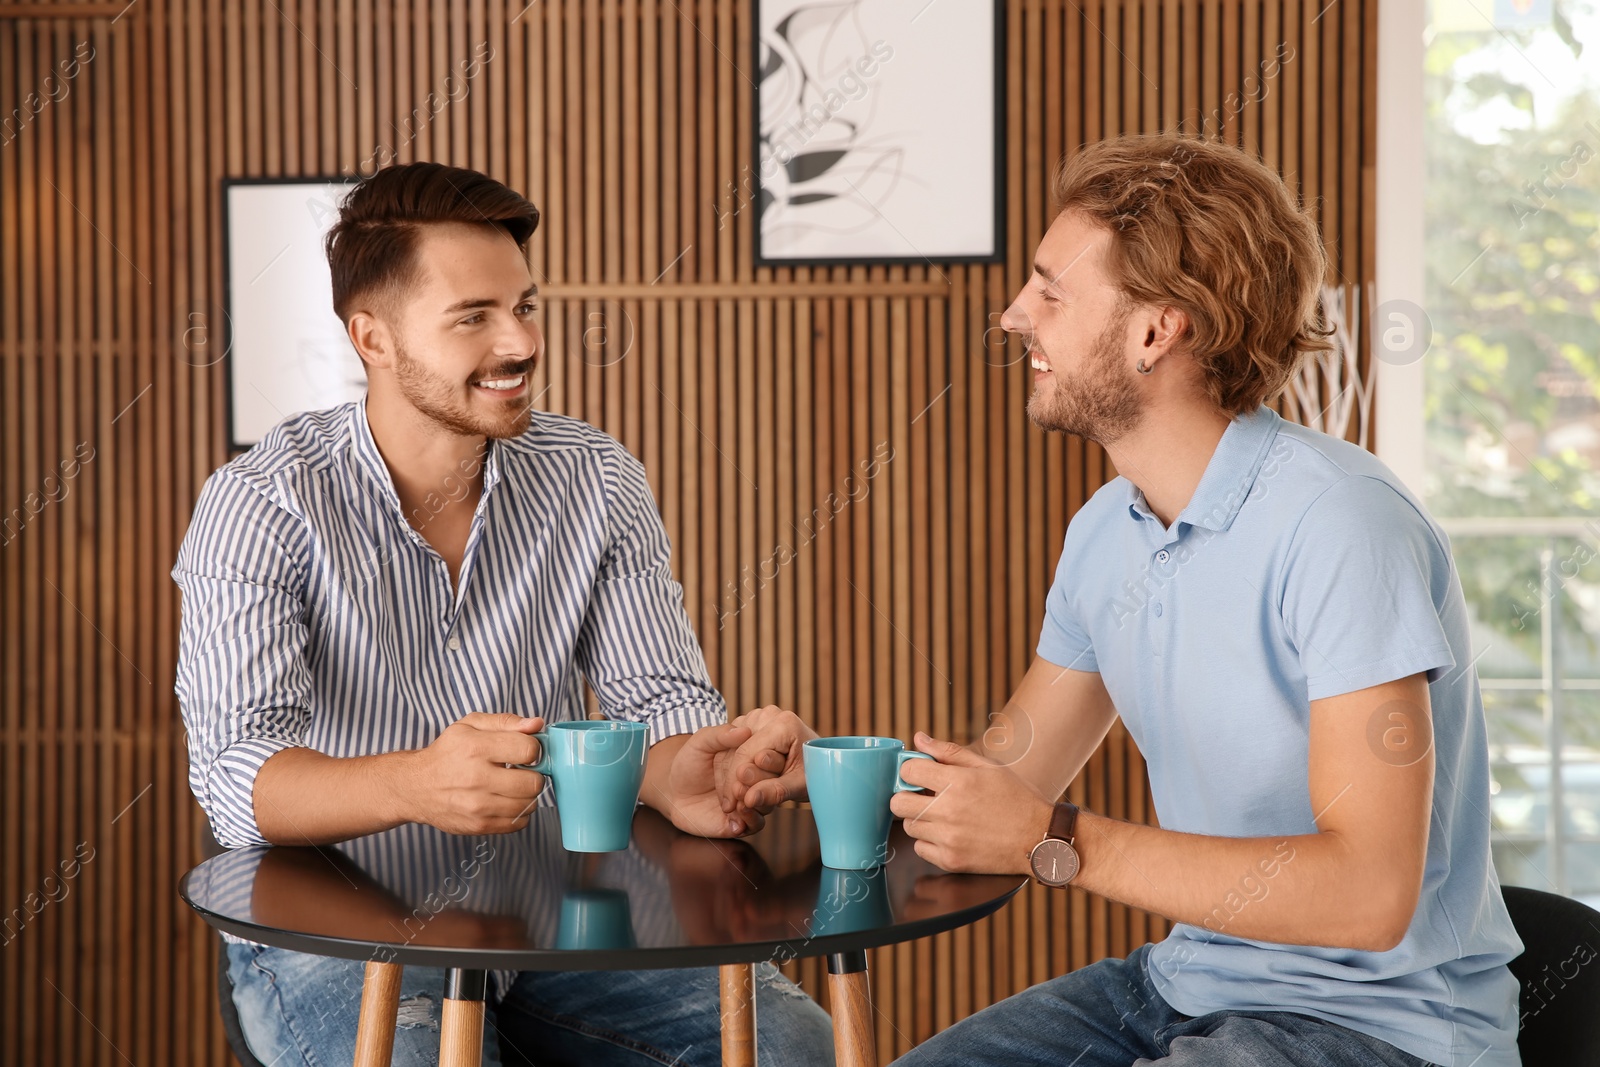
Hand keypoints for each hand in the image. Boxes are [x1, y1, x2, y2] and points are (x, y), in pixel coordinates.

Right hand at [404, 713, 546, 834]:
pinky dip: (519, 813)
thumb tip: (537, 724)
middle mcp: (477, 778)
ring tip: (512, 786)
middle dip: (533, 774)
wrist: (416, 787)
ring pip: (529, 804)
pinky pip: (519, 823)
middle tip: (522, 771)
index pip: (529, 750)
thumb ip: (506, 721)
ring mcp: (478, 806)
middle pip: (533, 782)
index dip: (533, 749)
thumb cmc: (446, 753)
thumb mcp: (470, 725)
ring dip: (527, 795)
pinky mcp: (479, 826)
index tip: (524, 751)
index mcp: (477, 748)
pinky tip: (505, 800)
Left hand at [659, 721, 771, 836]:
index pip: (772, 758)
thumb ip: (721, 734)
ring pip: (767, 804)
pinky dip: (750, 819)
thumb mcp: (702, 742)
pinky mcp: (741, 823)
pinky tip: (737, 812)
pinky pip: (756, 824)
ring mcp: (750, 802)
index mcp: (752, 759)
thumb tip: (745, 730)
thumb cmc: (690, 762)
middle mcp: (755, 781)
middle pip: (773, 782)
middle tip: (743, 778)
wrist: (673, 790)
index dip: (767, 758)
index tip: (756, 757)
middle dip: (761, 781)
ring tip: (739, 794)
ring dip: (755, 800)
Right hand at [716, 704, 815, 812]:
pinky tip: (740, 787)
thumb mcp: (799, 786)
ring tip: (739, 799)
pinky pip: (734, 748)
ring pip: (733, 750)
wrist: (824, 761)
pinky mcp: (753, 724)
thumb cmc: (816, 771)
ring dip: (733, 777)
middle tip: (734, 807)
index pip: (746, 754)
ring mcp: (759, 717)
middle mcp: (769, 714)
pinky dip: (735, 769)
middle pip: (738, 752)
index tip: (732, 806)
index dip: (736, 782)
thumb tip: (748, 799)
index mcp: (783, 723)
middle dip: (735, 782)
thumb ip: (775, 791)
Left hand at [889, 732, 1053, 874]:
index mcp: (957, 782)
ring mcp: (948, 838)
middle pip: (897, 802)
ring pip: (908, 826)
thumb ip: (949, 752)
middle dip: (907, 796)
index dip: (911, 770)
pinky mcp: (951, 861)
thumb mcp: (988, 767)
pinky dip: (929, 842)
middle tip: (924, 796)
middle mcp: (948, 811)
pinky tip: (949, 834)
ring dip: (920, 819)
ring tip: (942, 815)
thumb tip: (918, 738)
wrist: (1040, 838)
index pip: (907, 771)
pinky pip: (920, 849)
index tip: (919, 775)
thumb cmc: (1016, 798)